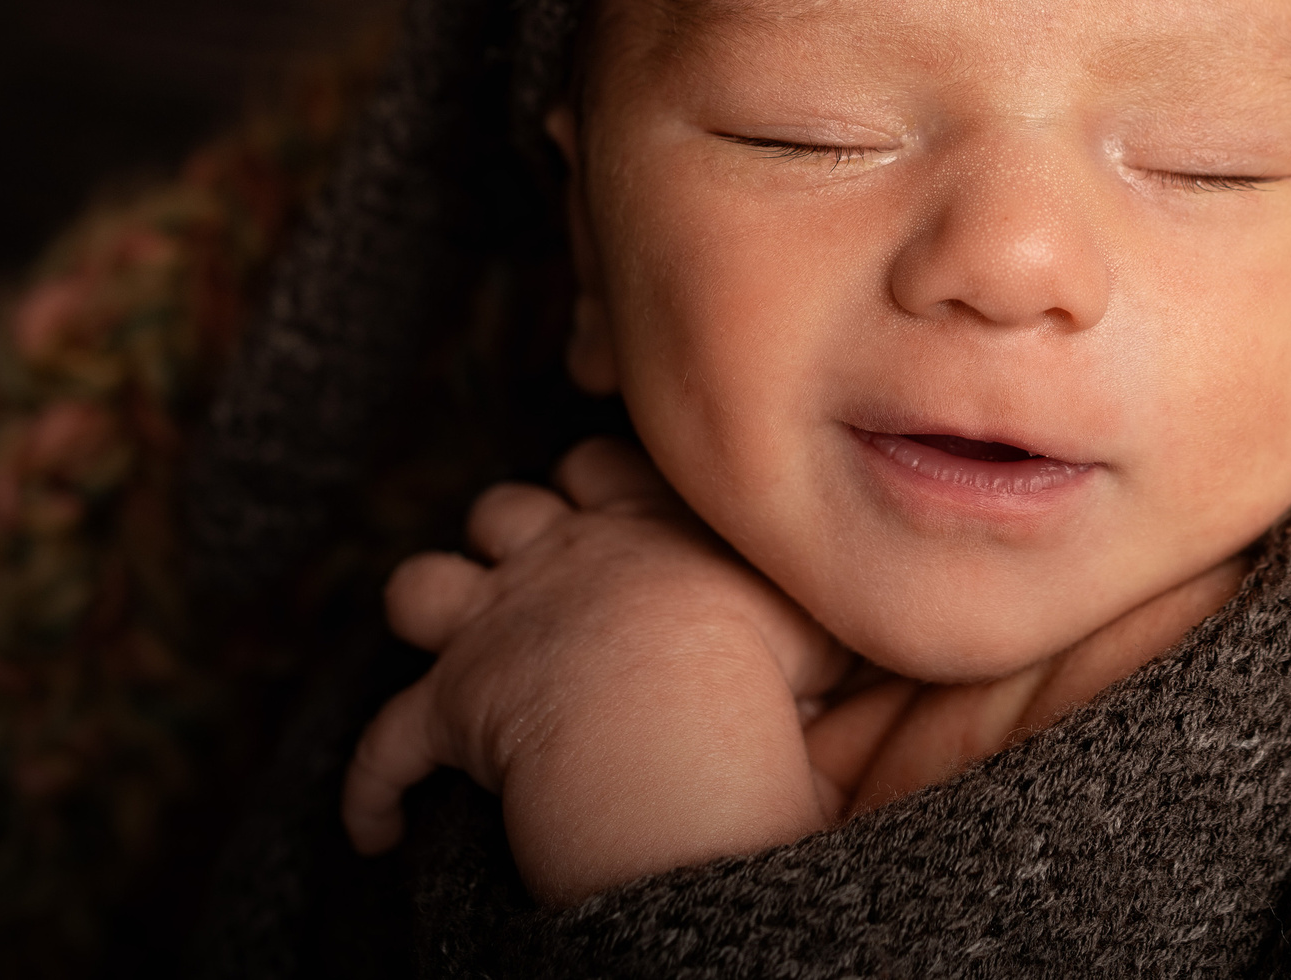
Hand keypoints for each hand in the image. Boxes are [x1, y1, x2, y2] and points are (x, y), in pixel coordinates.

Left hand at [341, 437, 849, 904]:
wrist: (660, 704)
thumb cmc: (757, 658)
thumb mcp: (825, 610)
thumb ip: (849, 592)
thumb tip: (919, 589)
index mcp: (641, 526)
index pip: (607, 467)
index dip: (604, 481)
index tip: (616, 498)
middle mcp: (557, 557)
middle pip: (511, 509)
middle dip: (514, 530)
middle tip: (539, 569)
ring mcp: (494, 624)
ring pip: (424, 587)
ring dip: (431, 609)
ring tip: (451, 640)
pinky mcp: (450, 706)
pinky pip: (386, 743)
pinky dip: (371, 785)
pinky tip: (373, 823)